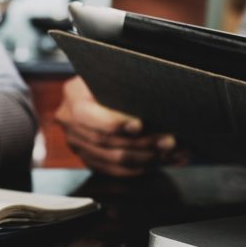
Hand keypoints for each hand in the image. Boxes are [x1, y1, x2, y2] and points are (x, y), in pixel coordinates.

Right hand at [55, 77, 187, 176]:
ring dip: (148, 158)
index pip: (87, 115)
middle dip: (142, 143)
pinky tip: (163, 161)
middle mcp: (70, 122)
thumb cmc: (115, 79)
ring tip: (175, 153)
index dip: (114, 122)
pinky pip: (114, 170)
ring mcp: (77, 143)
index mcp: (74, 96)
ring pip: (113, 159)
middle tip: (170, 141)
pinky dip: (141, 168)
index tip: (140, 125)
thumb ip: (125, 89)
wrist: (101, 89)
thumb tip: (152, 107)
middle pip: (105, 141)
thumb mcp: (115, 76)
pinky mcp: (88, 158)